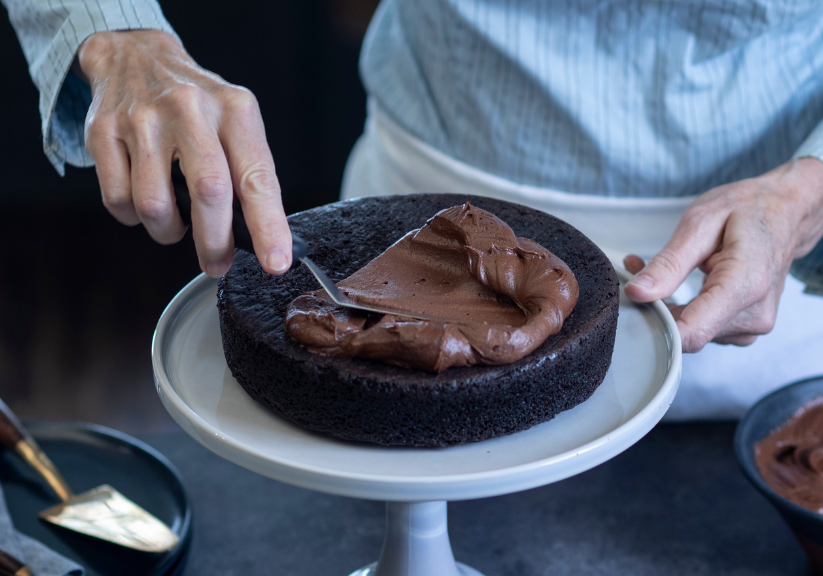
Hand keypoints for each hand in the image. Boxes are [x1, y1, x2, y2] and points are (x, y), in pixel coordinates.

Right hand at [77, 30, 290, 276]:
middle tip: (216, 263)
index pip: (257, 178)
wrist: (136, 56)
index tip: (276, 262)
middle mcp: (190, 110)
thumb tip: (260, 237)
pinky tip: (144, 201)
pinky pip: (118, 200)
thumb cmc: (198, 106)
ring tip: (176, 222)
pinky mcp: (104, 131)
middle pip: (209, 193)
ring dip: (168, 231)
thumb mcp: (236, 123)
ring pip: (156, 205)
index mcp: (234, 111)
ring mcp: (143, 119)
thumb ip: (248, 173)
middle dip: (215, 242)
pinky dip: (133, 217)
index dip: (268, 226)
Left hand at [623, 157, 822, 352]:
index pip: (691, 333)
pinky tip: (682, 283)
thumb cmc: (747, 210)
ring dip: (669, 306)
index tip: (632, 304)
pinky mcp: (746, 328)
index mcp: (745, 287)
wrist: (786, 211)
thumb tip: (637, 293)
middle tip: (638, 268)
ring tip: (661, 270)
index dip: (654, 324)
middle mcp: (754, 315)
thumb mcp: (700, 224)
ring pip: (692, 331)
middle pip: (687, 332)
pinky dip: (686, 308)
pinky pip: (704, 327)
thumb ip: (668, 264)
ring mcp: (753, 326)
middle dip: (656, 306)